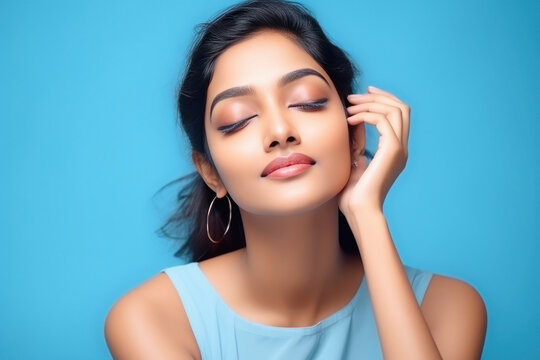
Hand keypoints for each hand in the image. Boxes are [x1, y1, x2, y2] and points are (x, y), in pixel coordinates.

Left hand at [338, 86, 409, 215]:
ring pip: (395, 110)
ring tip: (349, 105)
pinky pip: (383, 120)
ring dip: (370, 103)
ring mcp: (399, 149)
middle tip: (353, 97)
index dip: (383, 100)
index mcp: (396, 151)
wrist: (360, 211)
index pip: (398, 116)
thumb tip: (353, 127)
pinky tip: (349, 119)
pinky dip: (366, 114)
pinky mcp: (392, 150)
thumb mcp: (354, 163)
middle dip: (378, 96)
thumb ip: (358, 145)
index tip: (363, 95)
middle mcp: (402, 148)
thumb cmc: (353, 195)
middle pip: (401, 108)